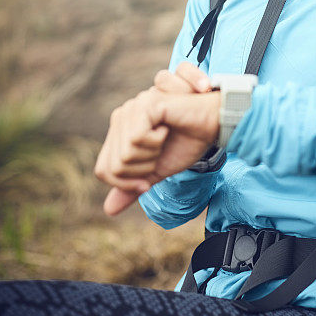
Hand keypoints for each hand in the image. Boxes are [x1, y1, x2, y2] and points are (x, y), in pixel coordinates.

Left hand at [94, 62, 219, 215]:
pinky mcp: (145, 105)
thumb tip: (108, 210)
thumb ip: (132, 186)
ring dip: (150, 155)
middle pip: (114, 166)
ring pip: (124, 154)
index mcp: (119, 131)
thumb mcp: (156, 171)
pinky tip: (167, 128)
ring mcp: (132, 108)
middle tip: (161, 151)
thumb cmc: (186, 143)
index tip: (149, 179)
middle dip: (142, 169)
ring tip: (165, 137)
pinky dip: (155, 142)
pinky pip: (136, 138)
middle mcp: (121, 116)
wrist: (211, 125)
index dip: (126, 183)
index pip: (104, 169)